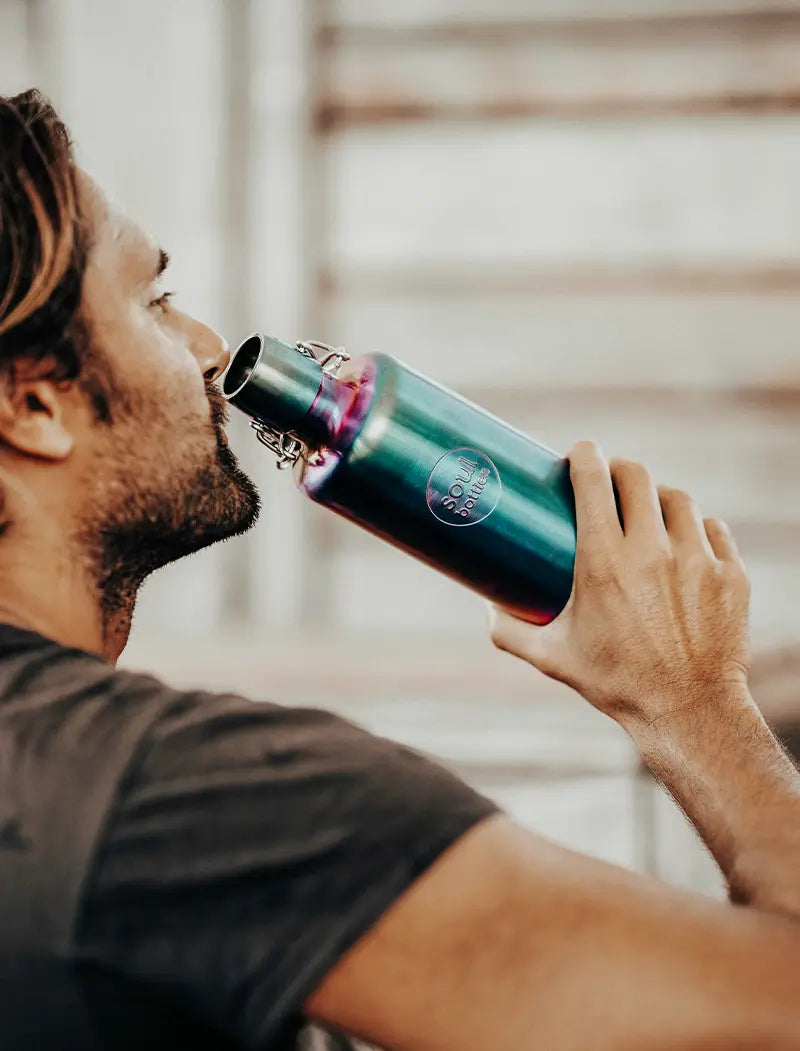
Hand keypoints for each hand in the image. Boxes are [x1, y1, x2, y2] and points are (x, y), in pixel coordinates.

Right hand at [489, 441, 751, 729]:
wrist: (687, 711)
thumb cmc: (614, 682)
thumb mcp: (551, 658)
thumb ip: (509, 631)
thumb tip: (486, 606)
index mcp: (603, 562)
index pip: (594, 481)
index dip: (585, 455)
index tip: (580, 452)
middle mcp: (651, 553)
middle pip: (637, 476)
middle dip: (620, 469)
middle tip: (610, 480)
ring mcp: (697, 561)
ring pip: (677, 499)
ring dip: (657, 497)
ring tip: (647, 512)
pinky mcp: (730, 575)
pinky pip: (713, 530)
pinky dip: (695, 529)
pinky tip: (683, 543)